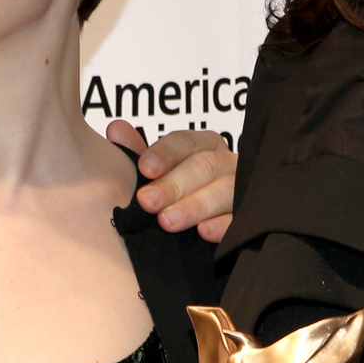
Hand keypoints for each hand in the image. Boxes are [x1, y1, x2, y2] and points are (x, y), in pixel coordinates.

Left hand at [107, 123, 235, 240]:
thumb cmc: (177, 192)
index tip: (145, 168)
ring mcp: (241, 190)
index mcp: (204, 146)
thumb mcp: (156, 172)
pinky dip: (223, 226)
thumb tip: (115, 129)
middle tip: (147, 202)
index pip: (185, 142)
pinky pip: (239, 220)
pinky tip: (204, 232)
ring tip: (167, 221)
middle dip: (173, 185)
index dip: (165, 154)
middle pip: (204, 167)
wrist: (203, 228)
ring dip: (194, 206)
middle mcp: (225, 164)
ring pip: (224, 191)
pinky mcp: (248, 219)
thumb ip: (136, 153)